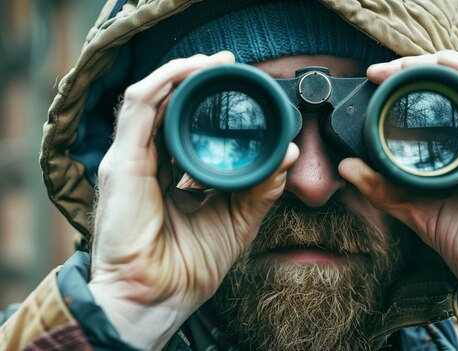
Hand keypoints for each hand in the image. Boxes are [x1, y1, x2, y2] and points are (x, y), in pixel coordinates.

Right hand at [87, 52, 297, 348]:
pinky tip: (190, 71)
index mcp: (168, 173)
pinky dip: (164, 82)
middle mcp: (147, 161)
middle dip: (196, 78)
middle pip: (167, 104)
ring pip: (150, 96)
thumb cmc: (190, 266)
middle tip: (229, 65)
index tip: (240, 86)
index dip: (207, 100)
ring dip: (182, 72)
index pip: (183, 124)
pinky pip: (138, 106)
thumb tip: (288, 153)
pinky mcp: (121, 161)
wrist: (159, 298)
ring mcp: (131, 158)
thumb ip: (262, 187)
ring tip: (214, 62)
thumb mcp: (238, 219)